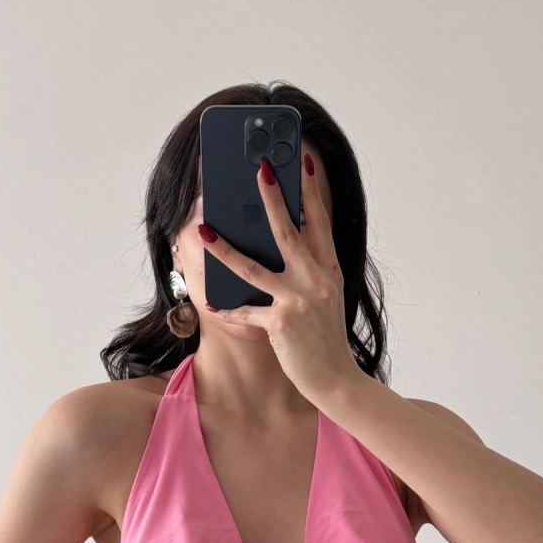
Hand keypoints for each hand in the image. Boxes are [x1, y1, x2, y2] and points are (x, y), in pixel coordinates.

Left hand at [196, 152, 359, 404]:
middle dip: (272, 198)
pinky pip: (247, 312)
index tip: (301, 161)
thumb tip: (286, 244)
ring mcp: (298, 301)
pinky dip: (229, 310)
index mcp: (329, 271)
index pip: (320, 222)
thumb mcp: (327, 299)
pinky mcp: (280, 324)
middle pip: (288, 232)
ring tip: (204, 230)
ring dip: (225, 248)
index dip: (309, 191)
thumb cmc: (327, 340)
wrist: (337, 380)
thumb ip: (310, 271)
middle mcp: (315, 280)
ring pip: (253, 268)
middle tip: (259, 169)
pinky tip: (212, 306)